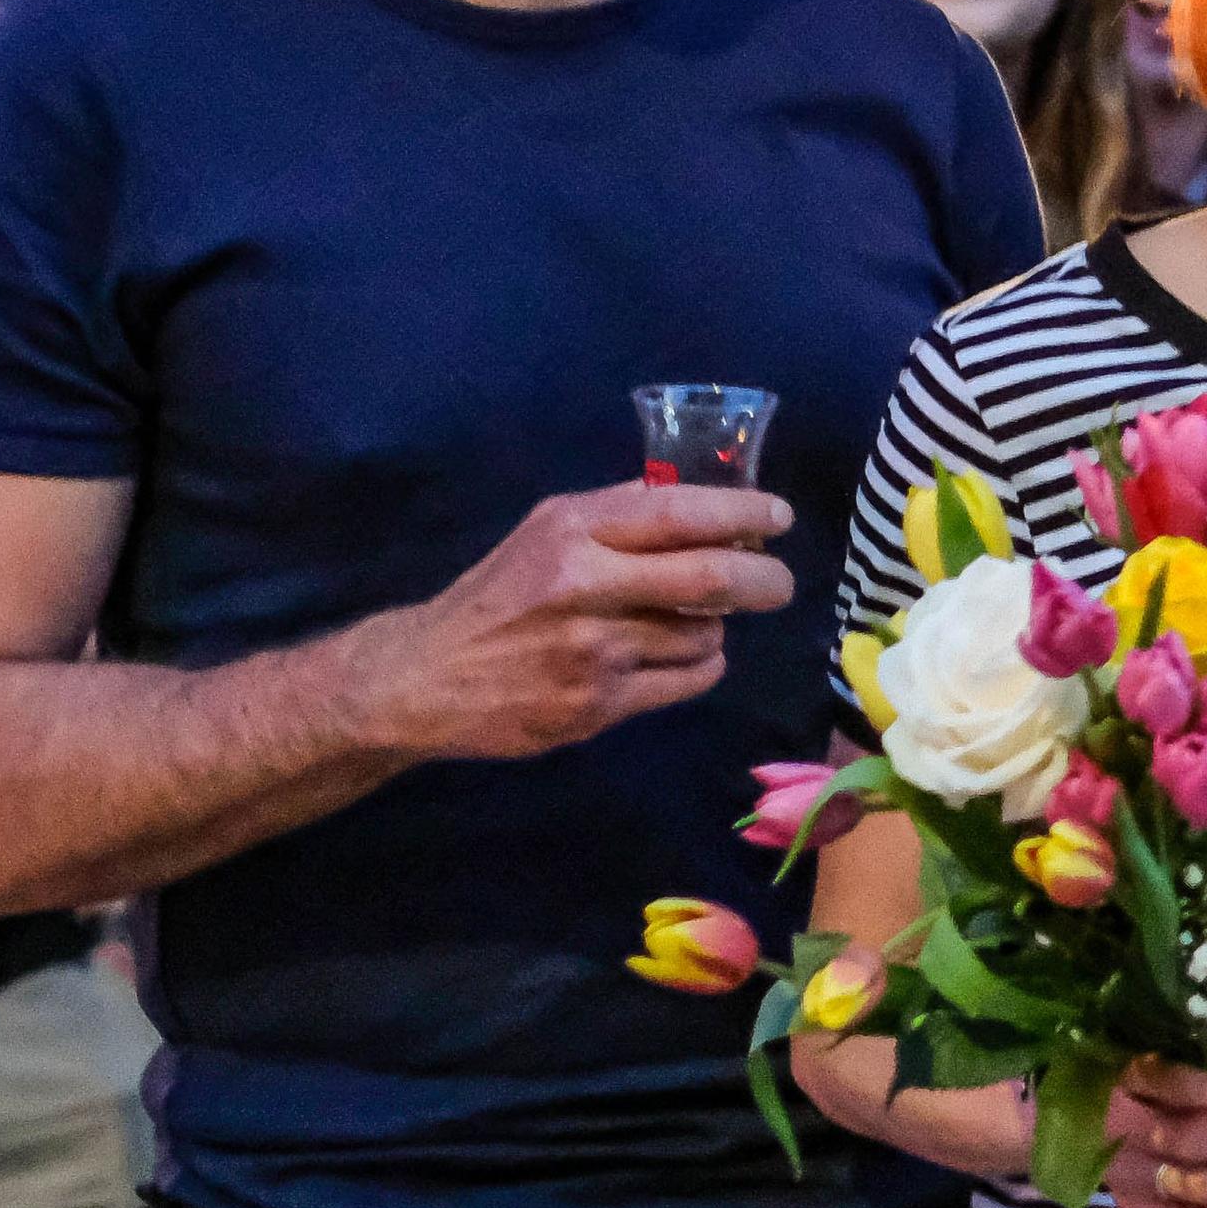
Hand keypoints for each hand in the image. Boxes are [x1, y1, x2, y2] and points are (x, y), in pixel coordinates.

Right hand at [353, 481, 795, 764]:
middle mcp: (586, 585)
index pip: (680, 511)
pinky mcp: (598, 705)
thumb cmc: (498, 596)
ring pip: (704, 634)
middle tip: (780, 583)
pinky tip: (680, 657)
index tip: (779, 517)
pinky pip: (687, 680)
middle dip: (764, 579)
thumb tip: (707, 503)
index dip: (743, 513)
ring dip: (716, 627)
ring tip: (692, 622)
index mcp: (573, 530)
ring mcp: (594, 650)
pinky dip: (701, 665)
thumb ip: (619, 516)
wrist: (426, 678)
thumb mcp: (546, 533)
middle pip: (711, 578)